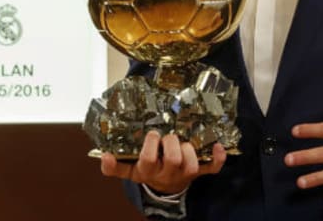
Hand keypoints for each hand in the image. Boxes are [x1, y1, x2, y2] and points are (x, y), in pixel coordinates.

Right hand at [99, 131, 226, 194]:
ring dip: (190, 150)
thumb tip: (104, 156)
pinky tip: (218, 145)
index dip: (151, 146)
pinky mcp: (200, 173)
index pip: (148, 160)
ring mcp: (185, 174)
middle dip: (171, 143)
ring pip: (191, 164)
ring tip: (185, 141)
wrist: (165, 187)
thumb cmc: (147, 170)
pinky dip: (218, 158)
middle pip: (173, 159)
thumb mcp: (129, 170)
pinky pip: (213, 169)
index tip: (152, 134)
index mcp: (149, 171)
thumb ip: (114, 166)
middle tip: (168, 136)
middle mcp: (168, 173)